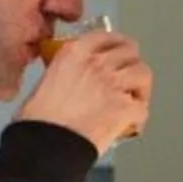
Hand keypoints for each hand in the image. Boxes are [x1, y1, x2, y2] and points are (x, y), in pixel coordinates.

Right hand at [19, 29, 152, 152]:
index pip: (106, 36)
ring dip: (141, 87)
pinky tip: (133, 124)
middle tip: (129, 76)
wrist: (46, 145)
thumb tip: (76, 80)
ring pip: (143, 74)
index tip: (118, 50)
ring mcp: (113, 84)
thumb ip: (66, 72)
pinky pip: (142, 107)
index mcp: (74, 53)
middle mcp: (96, 63)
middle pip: (130, 52)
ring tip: (135, 99)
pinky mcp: (124, 107)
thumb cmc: (39, 121)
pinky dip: (140, 117)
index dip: (116, 44)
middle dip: (131, 64)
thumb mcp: (45, 81)